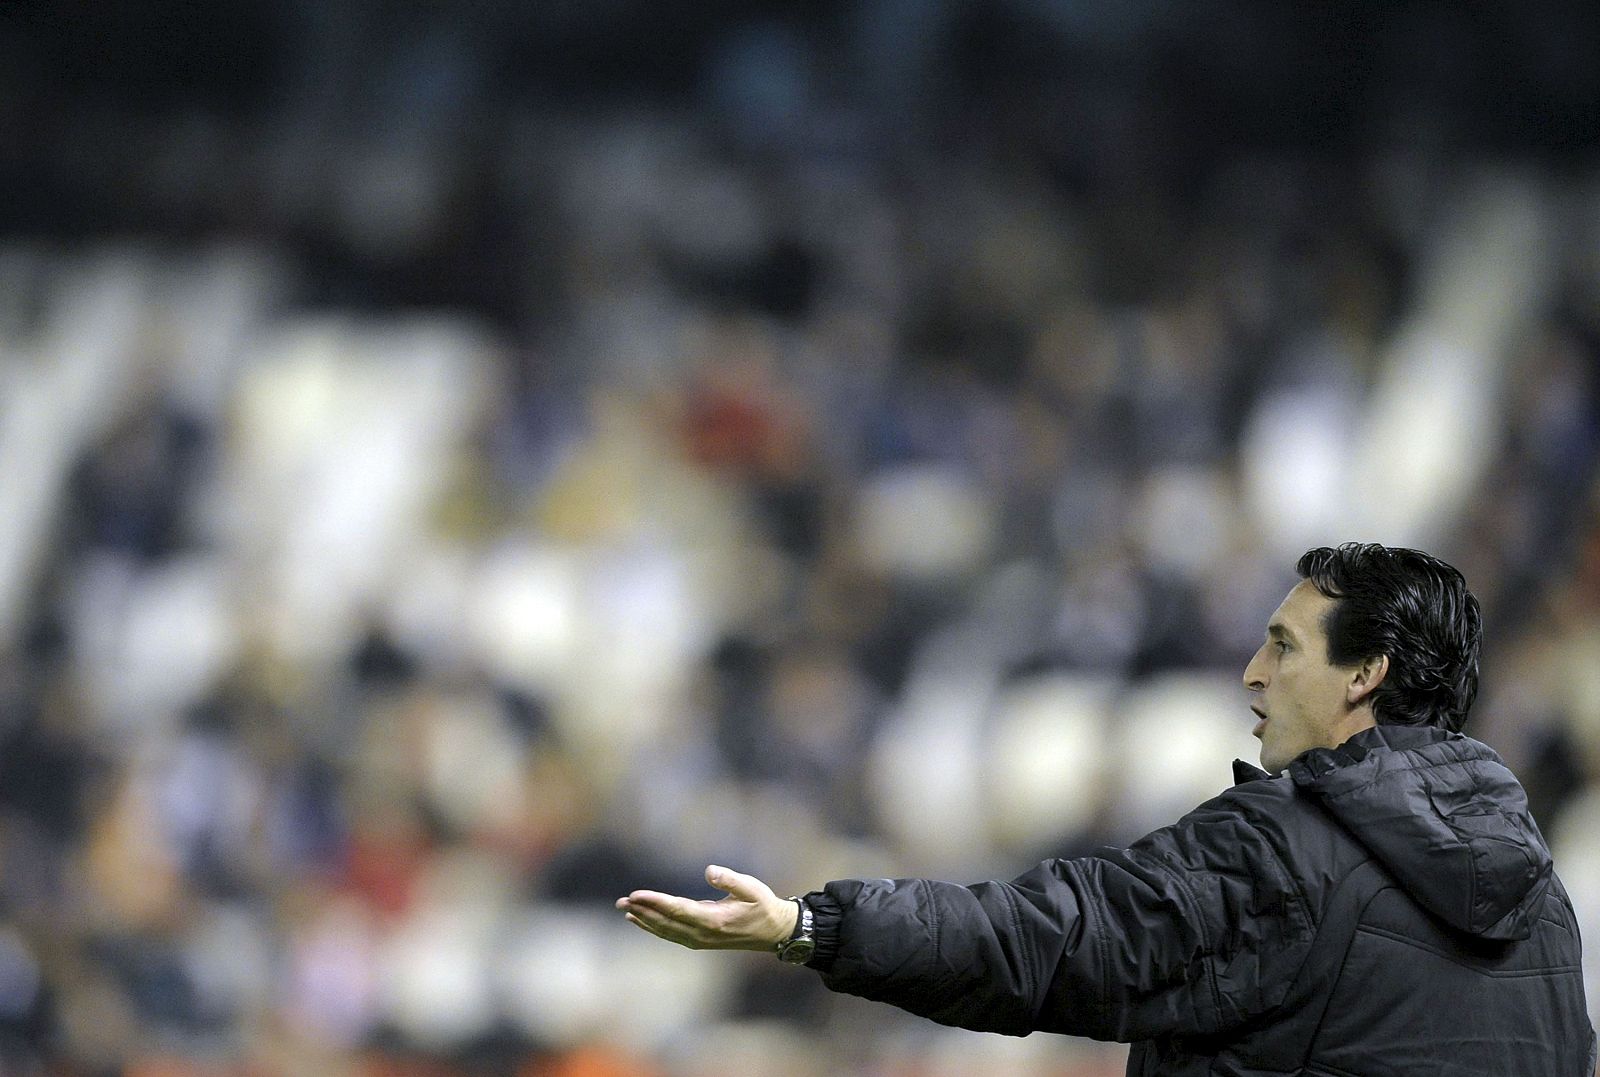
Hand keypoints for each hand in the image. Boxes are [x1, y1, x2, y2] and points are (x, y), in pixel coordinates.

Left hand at [616, 865, 798, 951]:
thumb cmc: (763, 906)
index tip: (635, 895)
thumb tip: (709, 871)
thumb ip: (730, 879)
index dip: (655, 902)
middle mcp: (703, 934)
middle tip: (620, 902)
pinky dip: (654, 928)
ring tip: (624, 910)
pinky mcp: (700, 941)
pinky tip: (642, 920)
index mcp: (714, 920)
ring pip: (666, 931)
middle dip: (642, 911)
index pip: (677, 910)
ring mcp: (700, 940)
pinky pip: (671, 935)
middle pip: (665, 923)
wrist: (773, 932)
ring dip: (644, 920)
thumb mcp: (752, 888)